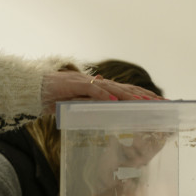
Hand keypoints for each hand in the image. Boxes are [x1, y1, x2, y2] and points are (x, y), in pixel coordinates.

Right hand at [42, 72, 160, 114]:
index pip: (127, 92)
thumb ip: (94, 108)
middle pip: (126, 89)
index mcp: (100, 88)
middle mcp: (97, 83)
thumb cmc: (56, 99)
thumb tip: (109, 113)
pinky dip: (104, 95)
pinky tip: (115, 101)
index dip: (144, 97)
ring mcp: (86, 82)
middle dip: (145, 96)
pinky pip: (92, 90)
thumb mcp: (80, 107)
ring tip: (145, 102)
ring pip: (113, 88)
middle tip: (163, 103)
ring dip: (130, 96)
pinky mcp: (74, 83)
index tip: (160, 104)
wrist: (33, 90)